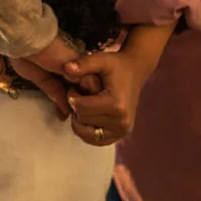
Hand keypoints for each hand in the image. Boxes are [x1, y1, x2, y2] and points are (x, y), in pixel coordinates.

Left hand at [7, 32, 98, 119]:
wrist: (27, 45)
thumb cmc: (52, 49)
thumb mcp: (72, 63)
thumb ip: (83, 77)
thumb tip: (93, 90)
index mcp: (79, 63)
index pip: (90, 81)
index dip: (92, 93)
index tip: (96, 104)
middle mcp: (70, 70)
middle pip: (80, 90)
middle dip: (82, 102)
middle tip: (83, 113)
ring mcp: (57, 76)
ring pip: (68, 95)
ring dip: (71, 107)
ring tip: (75, 118)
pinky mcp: (46, 82)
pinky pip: (56, 96)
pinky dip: (60, 106)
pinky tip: (64, 115)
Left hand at [63, 22, 173, 146]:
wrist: (135, 71)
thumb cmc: (116, 65)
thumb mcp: (101, 59)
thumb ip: (83, 64)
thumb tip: (66, 68)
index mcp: (117, 106)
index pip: (81, 109)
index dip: (72, 96)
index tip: (75, 87)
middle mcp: (122, 122)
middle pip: (82, 121)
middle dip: (76, 107)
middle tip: (80, 94)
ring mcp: (122, 131)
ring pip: (85, 133)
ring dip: (80, 120)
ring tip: (85, 104)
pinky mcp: (120, 135)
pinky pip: (94, 140)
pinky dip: (87, 130)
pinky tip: (88, 115)